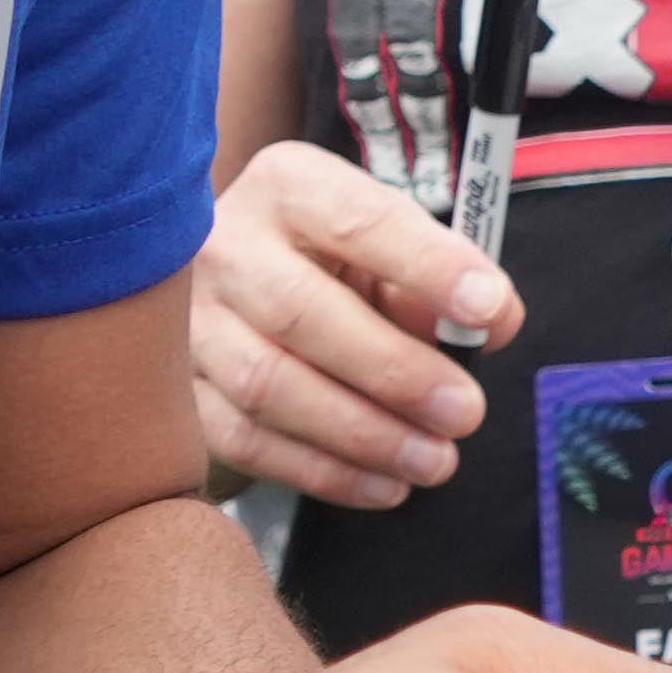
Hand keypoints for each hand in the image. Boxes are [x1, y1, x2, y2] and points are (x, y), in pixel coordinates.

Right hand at [185, 137, 506, 507]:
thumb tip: (492, 324)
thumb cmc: (329, 262)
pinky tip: (385, 484)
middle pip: (302, 314)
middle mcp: (223, 246)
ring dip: (363, 435)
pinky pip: (246, 441)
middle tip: (465, 412)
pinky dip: (323, 472)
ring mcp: (187, 323)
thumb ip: (439, 276)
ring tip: (434, 460)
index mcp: (288, 188)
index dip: (427, 265)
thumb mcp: (384, 244)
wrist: (235, 279)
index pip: (359, 220)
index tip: (489, 308)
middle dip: (394, 372)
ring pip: (267, 387)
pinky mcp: (178, 391)